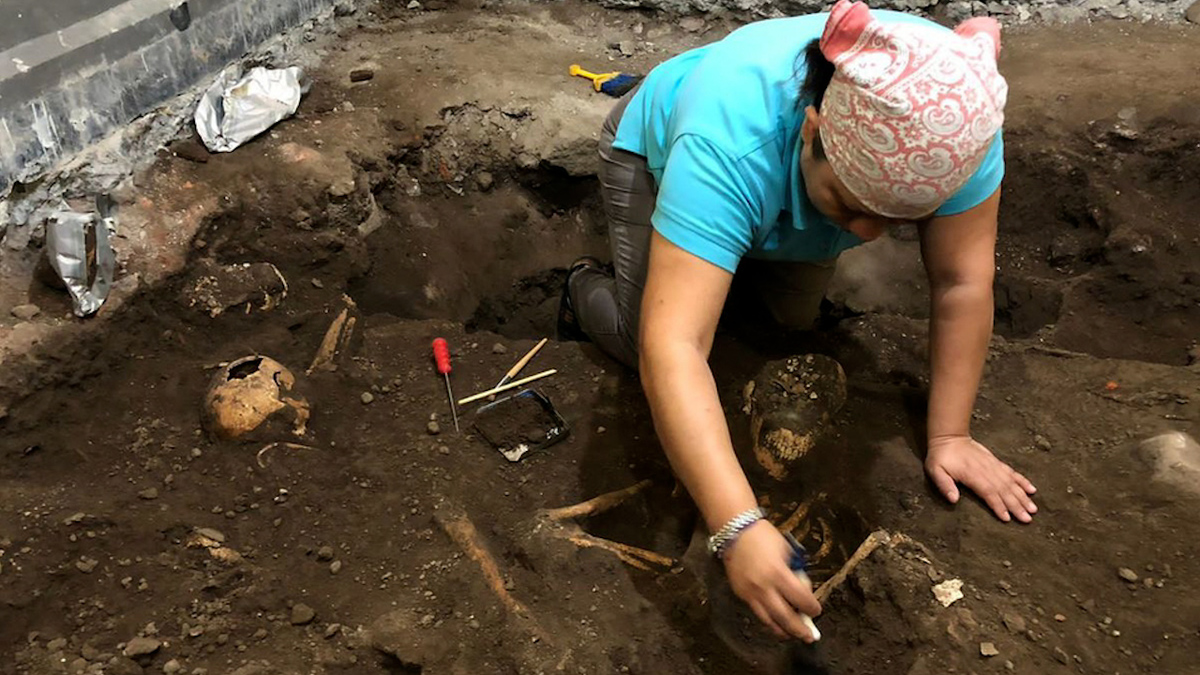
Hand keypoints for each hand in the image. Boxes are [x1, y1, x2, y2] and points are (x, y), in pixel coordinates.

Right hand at [722, 520, 821, 641]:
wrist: (735, 530)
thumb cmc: (763, 536)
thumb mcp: (787, 551)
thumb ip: (795, 572)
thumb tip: (802, 590)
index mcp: (779, 573)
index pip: (801, 599)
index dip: (812, 608)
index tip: (816, 610)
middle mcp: (764, 587)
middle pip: (786, 617)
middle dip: (800, 630)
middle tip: (809, 636)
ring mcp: (750, 593)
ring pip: (769, 621)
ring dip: (783, 631)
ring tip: (792, 636)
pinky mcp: (741, 594)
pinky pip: (757, 613)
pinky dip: (768, 621)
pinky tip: (776, 623)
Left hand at [926, 435, 1037, 522]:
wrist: (950, 437)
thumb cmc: (941, 457)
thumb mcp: (935, 470)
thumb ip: (944, 485)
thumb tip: (954, 500)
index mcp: (972, 475)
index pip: (988, 492)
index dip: (998, 506)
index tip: (1007, 518)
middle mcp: (986, 470)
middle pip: (1004, 490)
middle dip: (1017, 505)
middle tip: (1028, 519)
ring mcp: (993, 466)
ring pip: (1011, 483)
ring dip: (1023, 496)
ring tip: (1033, 509)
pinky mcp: (996, 462)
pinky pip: (1012, 473)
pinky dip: (1022, 481)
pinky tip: (1032, 490)